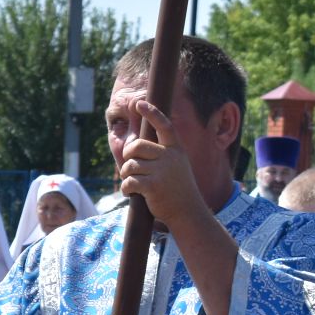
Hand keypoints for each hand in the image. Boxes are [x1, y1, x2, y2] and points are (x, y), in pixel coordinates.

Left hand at [117, 101, 205, 228]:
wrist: (188, 211)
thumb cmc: (176, 188)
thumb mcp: (176, 165)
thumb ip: (161, 154)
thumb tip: (134, 146)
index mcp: (176, 149)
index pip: (164, 126)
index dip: (152, 113)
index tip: (140, 103)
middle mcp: (170, 157)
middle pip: (136, 146)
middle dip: (128, 156)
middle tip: (130, 167)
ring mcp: (162, 171)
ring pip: (130, 165)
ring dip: (127, 176)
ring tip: (135, 184)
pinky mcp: (153, 185)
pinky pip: (128, 181)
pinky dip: (126, 188)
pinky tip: (133, 193)